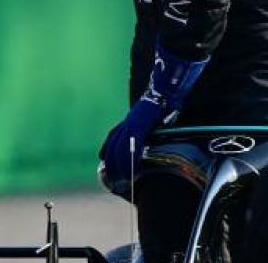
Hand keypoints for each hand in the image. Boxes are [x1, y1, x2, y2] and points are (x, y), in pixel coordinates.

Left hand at [98, 42, 207, 196]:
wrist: (165, 90)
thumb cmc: (162, 101)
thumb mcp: (151, 115)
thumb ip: (148, 124)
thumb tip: (153, 129)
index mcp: (129, 120)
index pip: (113, 136)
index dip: (107, 148)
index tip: (102, 158)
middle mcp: (127, 123)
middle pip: (113, 145)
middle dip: (111, 162)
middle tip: (110, 177)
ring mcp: (132, 125)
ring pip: (119, 148)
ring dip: (119, 165)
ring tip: (119, 178)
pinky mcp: (139, 128)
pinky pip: (132, 147)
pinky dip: (130, 159)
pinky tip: (131, 169)